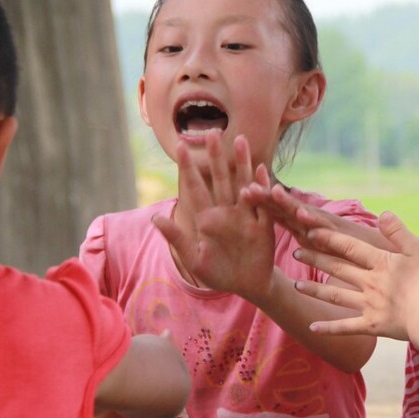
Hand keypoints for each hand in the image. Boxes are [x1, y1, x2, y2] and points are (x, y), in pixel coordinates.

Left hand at [153, 132, 275, 300]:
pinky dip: (262, 187)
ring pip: (243, 184)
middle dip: (216, 156)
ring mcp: (246, 216)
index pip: (196, 188)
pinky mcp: (263, 226)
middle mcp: (227, 212)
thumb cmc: (219, 273)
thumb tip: (155, 219)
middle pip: (221, 179)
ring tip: (240, 139)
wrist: (247, 285)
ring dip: (242, 162)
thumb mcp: (193, 259)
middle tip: (211, 132)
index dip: (188, 168)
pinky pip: (263, 204)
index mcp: (208, 218)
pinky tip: (261, 169)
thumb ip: (177, 238)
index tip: (180, 147)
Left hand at [242, 183, 393, 251]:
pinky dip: (314, 221)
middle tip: (246, 188)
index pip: (284, 216)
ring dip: (288, 203)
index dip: (264, 205)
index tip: (242, 193)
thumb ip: (313, 244)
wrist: (390, 263)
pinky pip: (328, 230)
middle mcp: (321, 226)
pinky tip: (302, 213)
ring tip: (272, 191)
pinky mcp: (346, 235)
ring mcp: (332, 229)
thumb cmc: (361, 259)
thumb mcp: (329, 252)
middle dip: (268, 200)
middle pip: (290, 212)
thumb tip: (294, 238)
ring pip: (307, 216)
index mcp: (312, 230)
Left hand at [292, 211, 418, 340]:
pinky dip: (329, 327)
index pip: (350, 247)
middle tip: (296, 252)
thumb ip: (399, 232)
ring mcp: (368, 306)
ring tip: (296, 285)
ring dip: (314, 290)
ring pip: (335, 296)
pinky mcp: (372, 326)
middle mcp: (369, 283)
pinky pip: (346, 327)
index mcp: (380, 263)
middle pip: (337, 269)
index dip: (329, 239)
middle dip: (315, 259)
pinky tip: (312, 327)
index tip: (308, 232)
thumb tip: (383, 213)